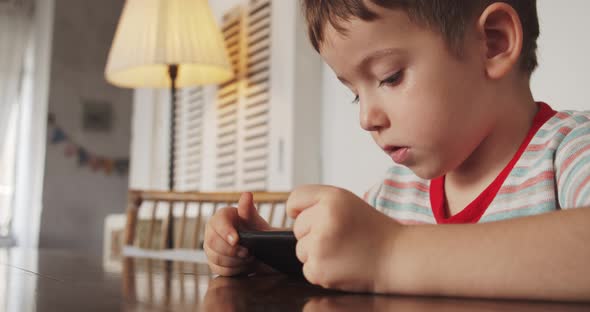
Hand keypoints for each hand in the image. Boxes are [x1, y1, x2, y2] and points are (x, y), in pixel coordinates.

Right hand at [204, 192, 271, 275]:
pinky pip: (219, 269)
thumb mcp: (253, 219)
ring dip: (235, 260)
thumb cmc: (254, 230)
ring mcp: (210, 248)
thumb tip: (246, 195)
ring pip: (216, 258)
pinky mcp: (213, 263)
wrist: (259, 247)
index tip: (236, 240)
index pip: (217, 223)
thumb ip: (248, 208)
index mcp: (221, 217)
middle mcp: (211, 231)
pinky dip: (234, 269)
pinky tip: (243, 264)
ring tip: (248, 257)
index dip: (225, 232)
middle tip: (248, 252)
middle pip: (212, 243)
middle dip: (231, 250)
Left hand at [287, 185, 402, 292]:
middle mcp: (324, 219)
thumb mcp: (346, 201)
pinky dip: (322, 270)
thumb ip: (317, 202)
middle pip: (297, 228)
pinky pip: (307, 269)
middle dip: (312, 234)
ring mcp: (320, 246)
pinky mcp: (318, 269)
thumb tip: (289, 213)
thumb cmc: (371, 230)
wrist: (396, 257)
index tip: (311, 216)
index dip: (300, 210)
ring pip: (301, 250)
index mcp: (332, 198)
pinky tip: (342, 264)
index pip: (294, 199)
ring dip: (316, 253)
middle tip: (339, 236)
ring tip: (342, 251)